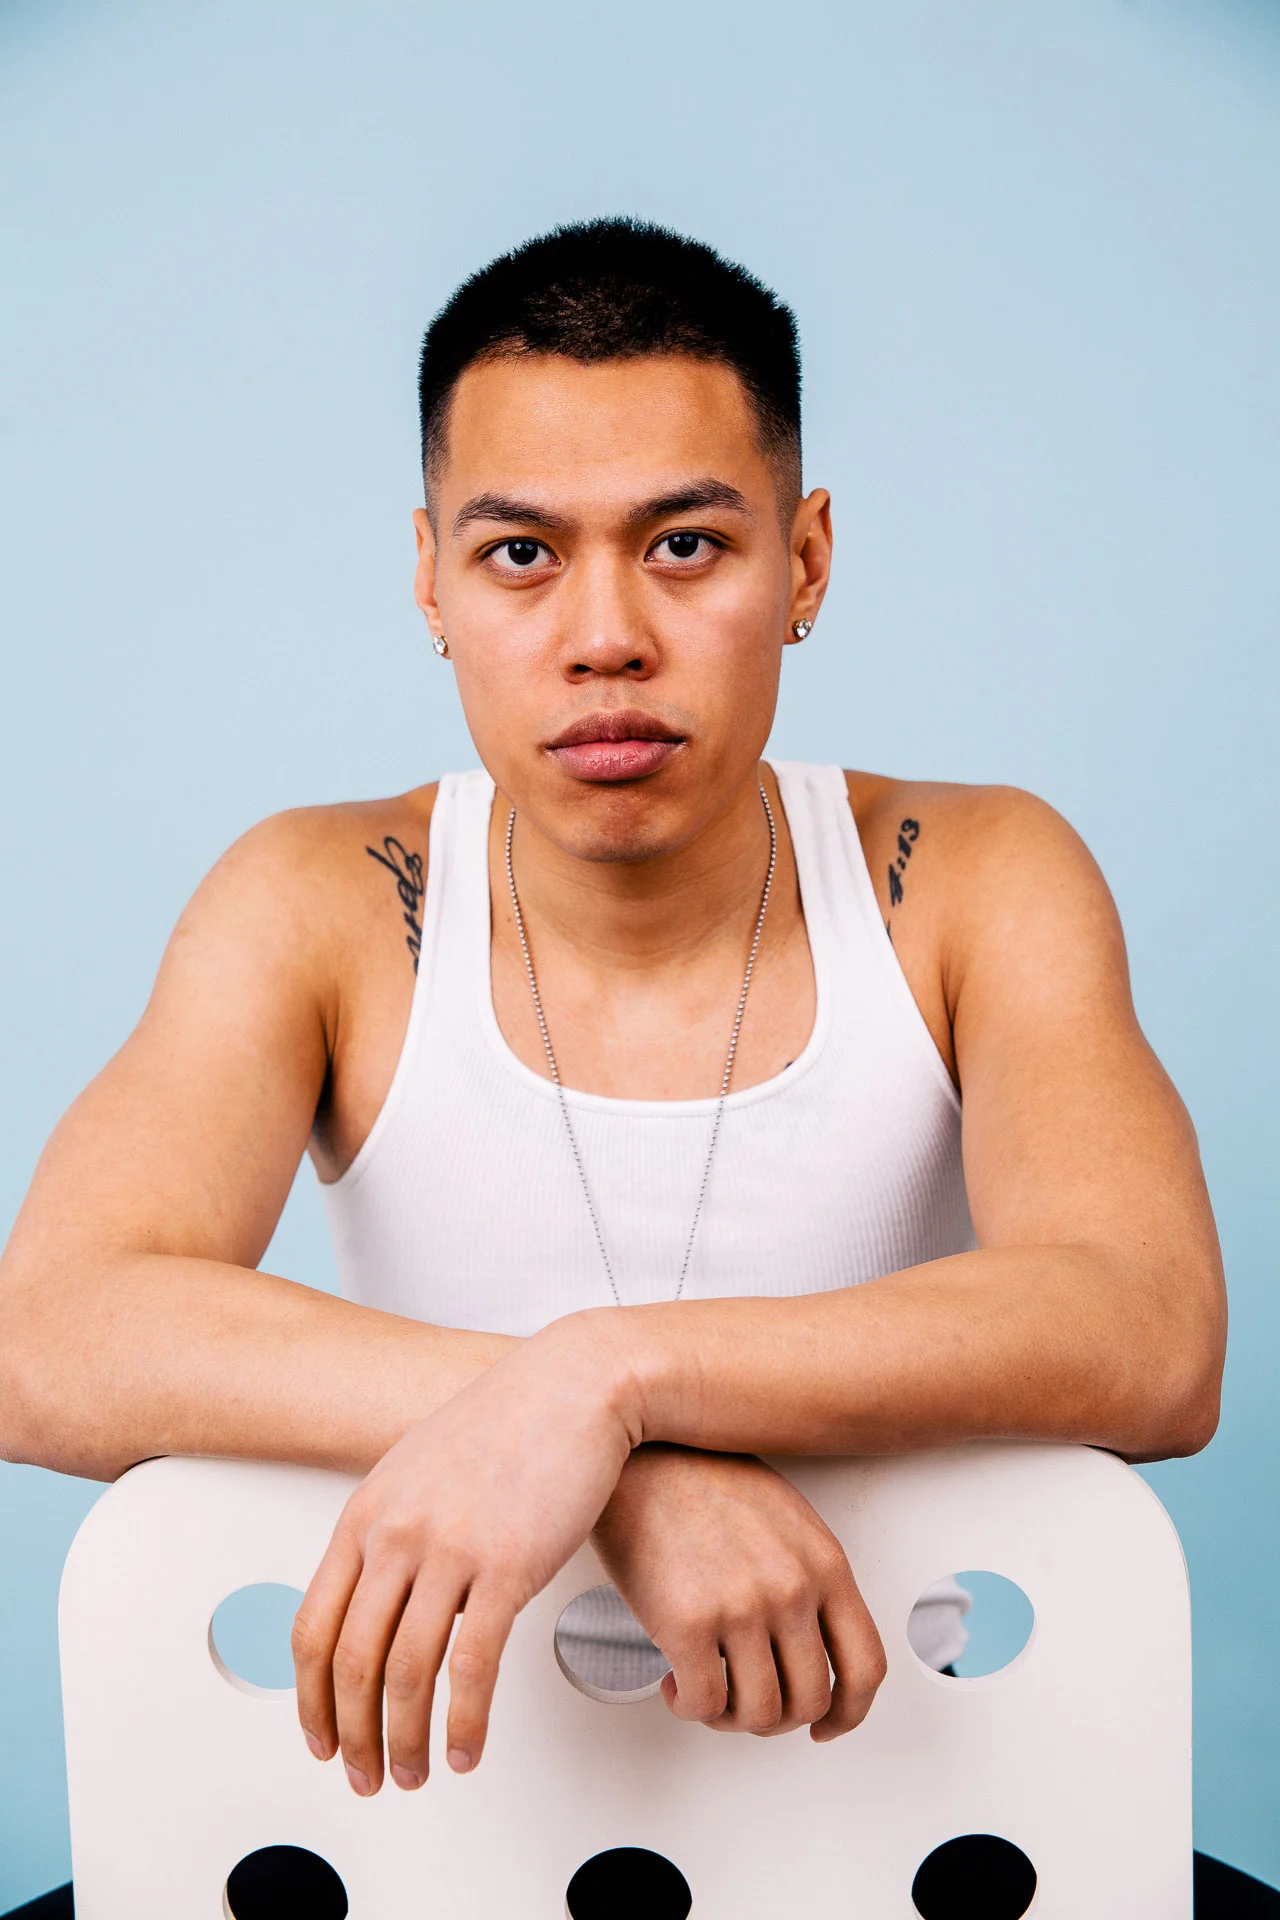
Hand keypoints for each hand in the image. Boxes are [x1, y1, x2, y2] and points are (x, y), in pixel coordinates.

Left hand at [291, 1321, 633, 1795]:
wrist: (574, 1384)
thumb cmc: (509, 1422)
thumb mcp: (418, 1468)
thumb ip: (387, 1529)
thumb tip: (374, 1600)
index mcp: (366, 1514)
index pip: (312, 1628)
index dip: (311, 1699)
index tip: (322, 1738)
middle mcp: (397, 1534)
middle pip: (351, 1662)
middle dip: (352, 1735)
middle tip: (365, 1776)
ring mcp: (449, 1551)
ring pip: (405, 1673)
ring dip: (405, 1741)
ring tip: (414, 1773)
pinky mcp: (507, 1566)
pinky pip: (473, 1666)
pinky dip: (464, 1722)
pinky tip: (466, 1748)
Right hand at [591, 1446, 884, 1741]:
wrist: (639, 1446)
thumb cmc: (700, 1474)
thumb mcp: (784, 1517)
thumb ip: (807, 1578)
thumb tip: (808, 1644)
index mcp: (824, 1563)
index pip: (866, 1666)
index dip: (849, 1712)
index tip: (827, 1724)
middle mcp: (792, 1589)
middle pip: (810, 1700)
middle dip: (777, 1716)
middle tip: (746, 1703)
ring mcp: (741, 1607)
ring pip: (758, 1713)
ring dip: (730, 1716)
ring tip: (708, 1689)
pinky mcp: (686, 1622)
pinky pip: (703, 1703)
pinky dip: (690, 1706)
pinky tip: (675, 1681)